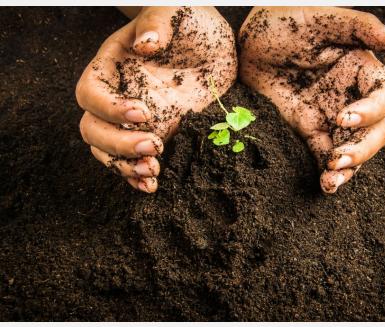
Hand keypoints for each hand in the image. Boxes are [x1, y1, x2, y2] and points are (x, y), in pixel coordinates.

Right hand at [77, 7, 236, 191]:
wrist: (214, 46)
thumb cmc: (189, 21)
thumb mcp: (175, 12)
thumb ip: (157, 23)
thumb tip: (144, 45)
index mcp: (112, 65)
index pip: (91, 92)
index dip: (109, 108)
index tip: (143, 113)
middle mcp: (117, 95)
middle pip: (93, 128)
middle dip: (118, 143)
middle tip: (152, 145)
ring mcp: (134, 120)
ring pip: (109, 151)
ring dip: (126, 166)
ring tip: (153, 171)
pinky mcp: (156, 133)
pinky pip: (134, 160)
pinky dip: (138, 176)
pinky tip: (152, 185)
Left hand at [239, 7, 384, 192]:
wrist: (242, 45)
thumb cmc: (283, 21)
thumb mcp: (320, 19)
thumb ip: (359, 27)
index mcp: (360, 70)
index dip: (372, 111)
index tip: (343, 118)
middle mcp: (350, 96)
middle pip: (376, 130)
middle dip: (363, 148)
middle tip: (339, 157)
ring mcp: (329, 117)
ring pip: (353, 148)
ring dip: (348, 167)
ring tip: (332, 179)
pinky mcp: (307, 131)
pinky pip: (324, 155)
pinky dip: (328, 173)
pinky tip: (325, 185)